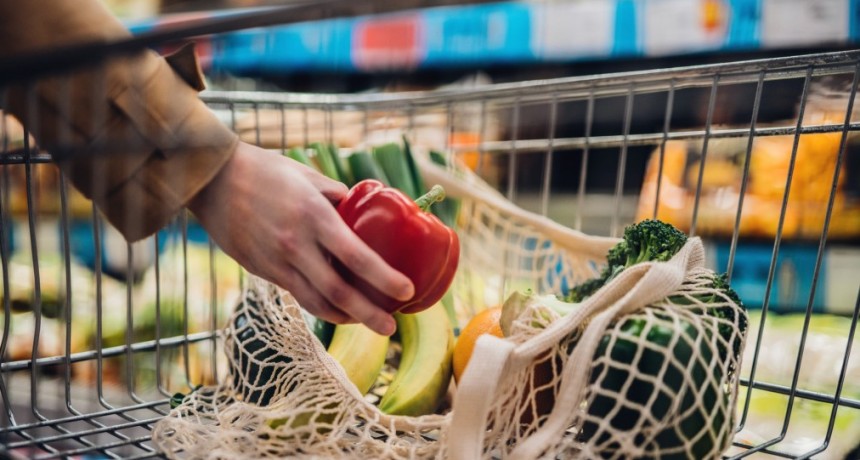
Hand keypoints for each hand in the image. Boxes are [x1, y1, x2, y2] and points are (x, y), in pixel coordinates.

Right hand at [187, 142, 413, 335]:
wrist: (212, 180)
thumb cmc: (265, 170)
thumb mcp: (308, 175)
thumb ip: (337, 196)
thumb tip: (361, 211)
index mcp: (314, 216)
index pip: (356, 256)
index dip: (384, 278)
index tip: (406, 290)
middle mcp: (296, 245)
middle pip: (338, 292)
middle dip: (369, 315)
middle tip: (391, 328)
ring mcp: (277, 262)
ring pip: (316, 302)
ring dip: (345, 317)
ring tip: (368, 322)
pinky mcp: (262, 271)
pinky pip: (297, 295)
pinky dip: (321, 306)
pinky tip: (338, 309)